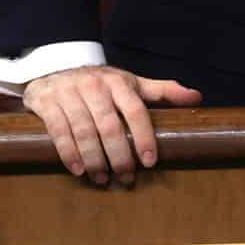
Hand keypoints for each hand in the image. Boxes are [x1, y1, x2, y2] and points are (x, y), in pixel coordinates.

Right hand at [22, 65, 201, 185]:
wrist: (55, 65)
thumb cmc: (101, 82)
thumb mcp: (132, 82)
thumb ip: (163, 90)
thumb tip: (197, 97)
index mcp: (119, 83)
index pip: (136, 111)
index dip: (144, 137)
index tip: (150, 161)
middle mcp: (94, 87)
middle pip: (110, 126)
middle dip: (119, 155)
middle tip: (126, 177)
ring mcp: (69, 93)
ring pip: (84, 131)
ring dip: (94, 159)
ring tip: (102, 179)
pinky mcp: (47, 102)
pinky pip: (58, 131)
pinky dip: (68, 152)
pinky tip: (78, 170)